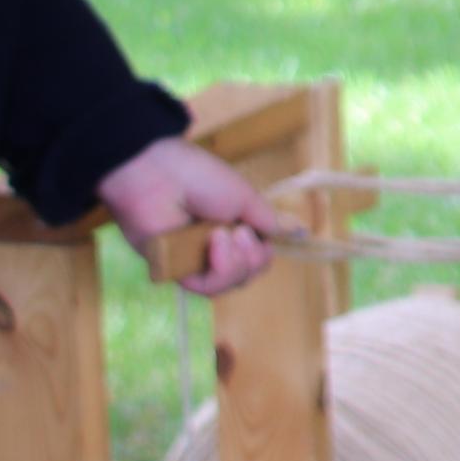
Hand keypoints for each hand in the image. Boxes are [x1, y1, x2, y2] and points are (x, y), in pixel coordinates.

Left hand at [97, 135, 289, 295]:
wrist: (158, 173)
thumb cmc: (198, 176)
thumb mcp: (244, 197)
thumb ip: (270, 221)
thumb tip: (302, 232)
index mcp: (230, 227)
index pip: (258, 255)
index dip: (265, 251)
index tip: (267, 232)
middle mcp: (214, 248)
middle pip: (250, 273)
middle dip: (255, 257)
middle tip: (241, 231)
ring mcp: (195, 261)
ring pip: (233, 283)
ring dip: (237, 261)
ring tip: (224, 234)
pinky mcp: (176, 272)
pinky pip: (209, 287)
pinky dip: (220, 266)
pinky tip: (214, 242)